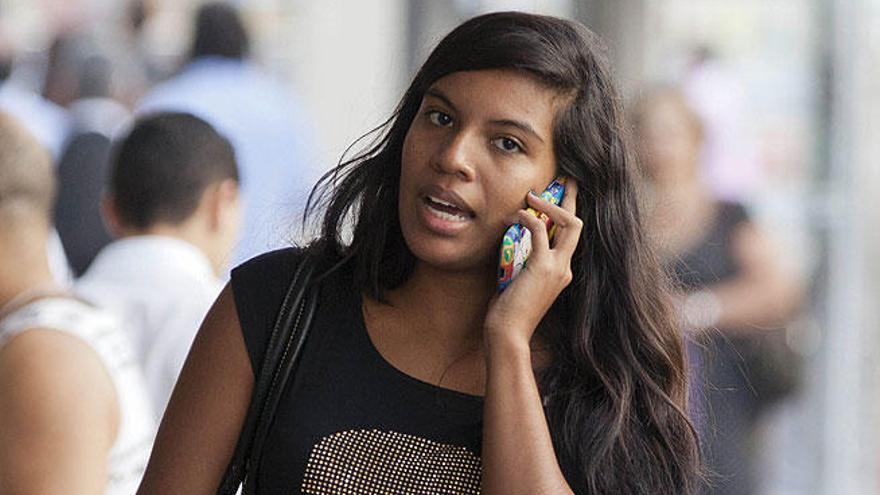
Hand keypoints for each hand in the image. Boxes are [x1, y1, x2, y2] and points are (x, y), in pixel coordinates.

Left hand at [484, 179, 581, 349]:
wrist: (509, 333)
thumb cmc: (508, 312)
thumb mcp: (518, 281)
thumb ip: (521, 262)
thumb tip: (511, 241)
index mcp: (562, 272)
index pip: (571, 236)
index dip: (567, 213)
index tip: (560, 195)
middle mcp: (565, 268)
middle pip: (578, 224)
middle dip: (572, 199)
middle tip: (566, 178)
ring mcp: (558, 268)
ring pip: (569, 223)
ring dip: (550, 204)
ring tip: (532, 194)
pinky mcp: (543, 267)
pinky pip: (540, 230)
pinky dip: (528, 217)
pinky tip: (516, 215)